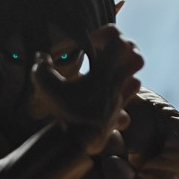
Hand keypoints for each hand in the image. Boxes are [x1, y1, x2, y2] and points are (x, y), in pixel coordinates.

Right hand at [31, 25, 142, 154]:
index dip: (102, 33)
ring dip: (124, 70)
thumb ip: (41, 67)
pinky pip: (131, 99)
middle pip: (134, 53)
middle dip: (120, 48)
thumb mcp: (46, 86)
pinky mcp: (117, 114)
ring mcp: (120, 99)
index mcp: (104, 71)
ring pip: (137, 77)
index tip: (88, 42)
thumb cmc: (64, 113)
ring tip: (106, 73)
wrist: (77, 144)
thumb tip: (41, 57)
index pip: (116, 37)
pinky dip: (124, 93)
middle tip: (102, 53)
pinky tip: (110, 94)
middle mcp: (117, 83)